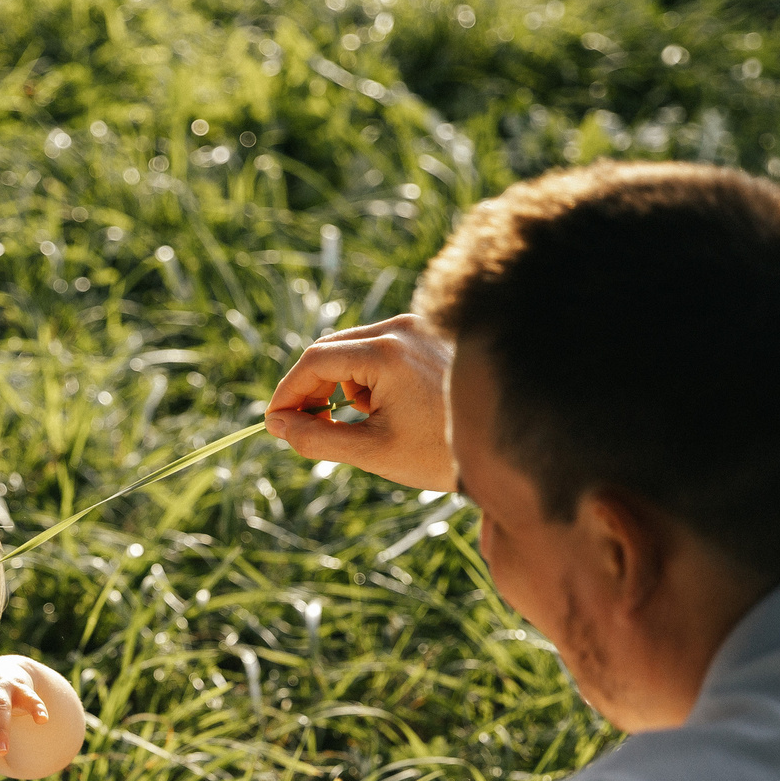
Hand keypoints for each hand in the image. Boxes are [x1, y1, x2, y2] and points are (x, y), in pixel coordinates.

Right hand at [265, 315, 457, 491]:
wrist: (504, 448)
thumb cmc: (439, 453)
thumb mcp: (371, 451)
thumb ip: (317, 437)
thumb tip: (276, 425)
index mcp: (388, 352)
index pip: (315, 361)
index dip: (288, 392)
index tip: (276, 422)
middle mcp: (403, 328)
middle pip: (332, 349)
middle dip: (312, 389)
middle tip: (305, 425)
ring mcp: (419, 326)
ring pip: (354, 348)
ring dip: (342, 384)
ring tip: (365, 420)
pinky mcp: (429, 333)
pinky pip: (380, 347)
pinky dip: (368, 376)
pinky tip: (388, 406)